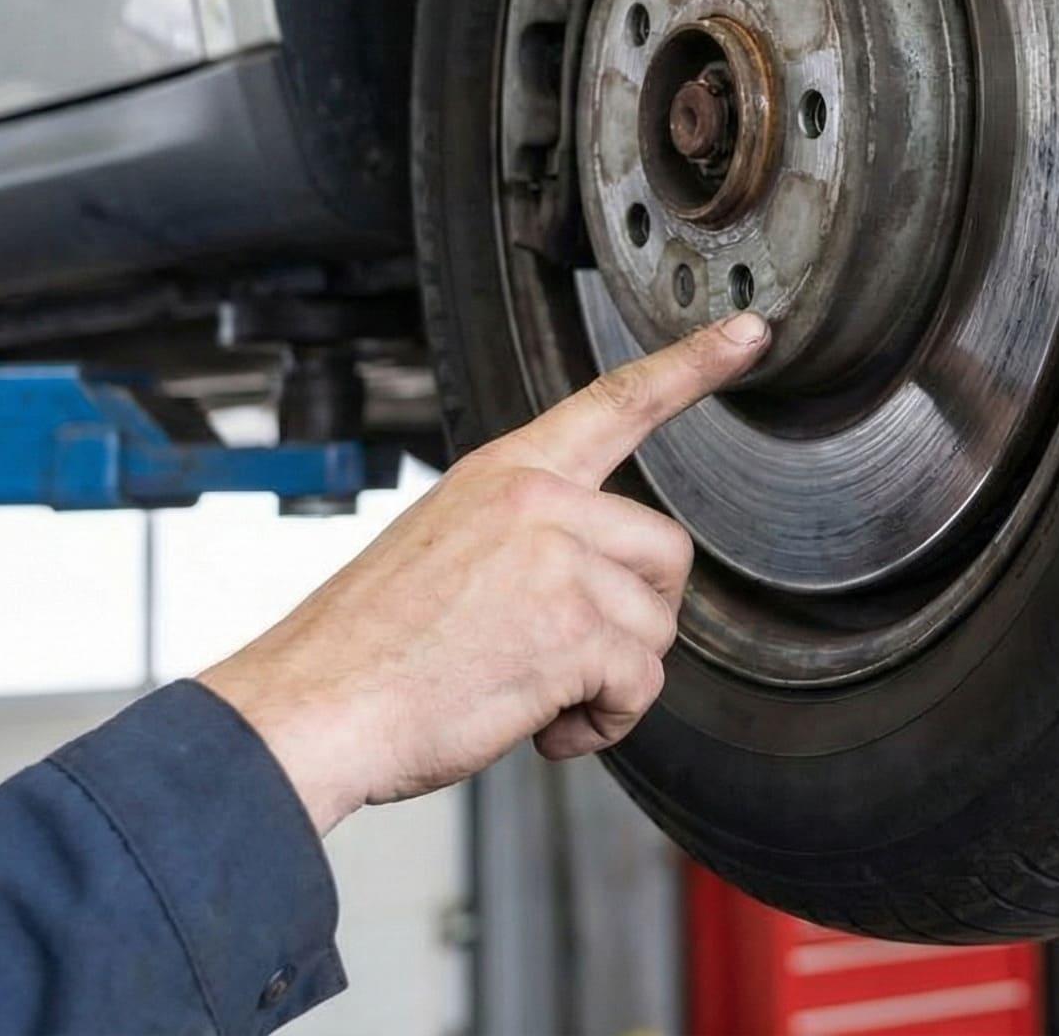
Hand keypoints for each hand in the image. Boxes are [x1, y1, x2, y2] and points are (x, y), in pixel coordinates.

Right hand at [198, 313, 766, 832]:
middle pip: (666, 553)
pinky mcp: (572, 629)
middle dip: (636, 617)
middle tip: (562, 656)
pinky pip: (638, 686)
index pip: (615, 401)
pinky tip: (540, 724)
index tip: (747, 334)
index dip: (691, 365)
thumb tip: (600, 581)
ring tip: (528, 692)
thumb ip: (529, 538)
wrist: (311, 708)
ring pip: (655, 628)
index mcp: (507, 472)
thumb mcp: (445, 547)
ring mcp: (558, 561)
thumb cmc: (369, 648)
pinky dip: (601, 723)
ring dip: (607, 681)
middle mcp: (539, 502)